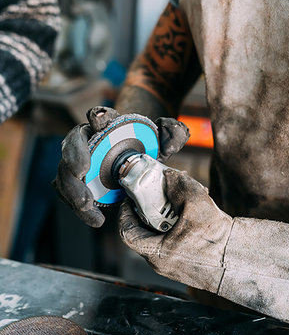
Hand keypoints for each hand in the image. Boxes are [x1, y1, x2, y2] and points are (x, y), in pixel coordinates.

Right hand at [54, 107, 189, 227]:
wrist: (133, 158)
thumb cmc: (144, 145)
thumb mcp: (162, 139)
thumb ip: (171, 134)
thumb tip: (178, 132)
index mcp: (106, 125)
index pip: (98, 115)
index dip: (98, 117)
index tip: (100, 122)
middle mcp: (86, 140)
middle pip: (72, 145)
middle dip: (74, 159)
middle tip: (82, 174)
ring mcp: (77, 161)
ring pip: (65, 173)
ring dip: (73, 191)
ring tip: (87, 207)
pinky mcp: (76, 182)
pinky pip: (68, 193)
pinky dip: (78, 206)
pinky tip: (94, 218)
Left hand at [119, 169, 232, 292]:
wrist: (240, 261)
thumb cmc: (219, 241)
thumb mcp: (197, 204)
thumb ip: (179, 186)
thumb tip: (169, 176)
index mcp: (156, 253)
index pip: (127, 232)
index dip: (125, 212)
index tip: (129, 198)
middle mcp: (160, 263)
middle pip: (143, 231)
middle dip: (149, 208)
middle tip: (157, 193)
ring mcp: (172, 265)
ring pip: (159, 235)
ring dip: (165, 215)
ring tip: (179, 199)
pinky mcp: (184, 263)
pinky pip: (171, 240)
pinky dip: (176, 225)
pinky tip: (190, 212)